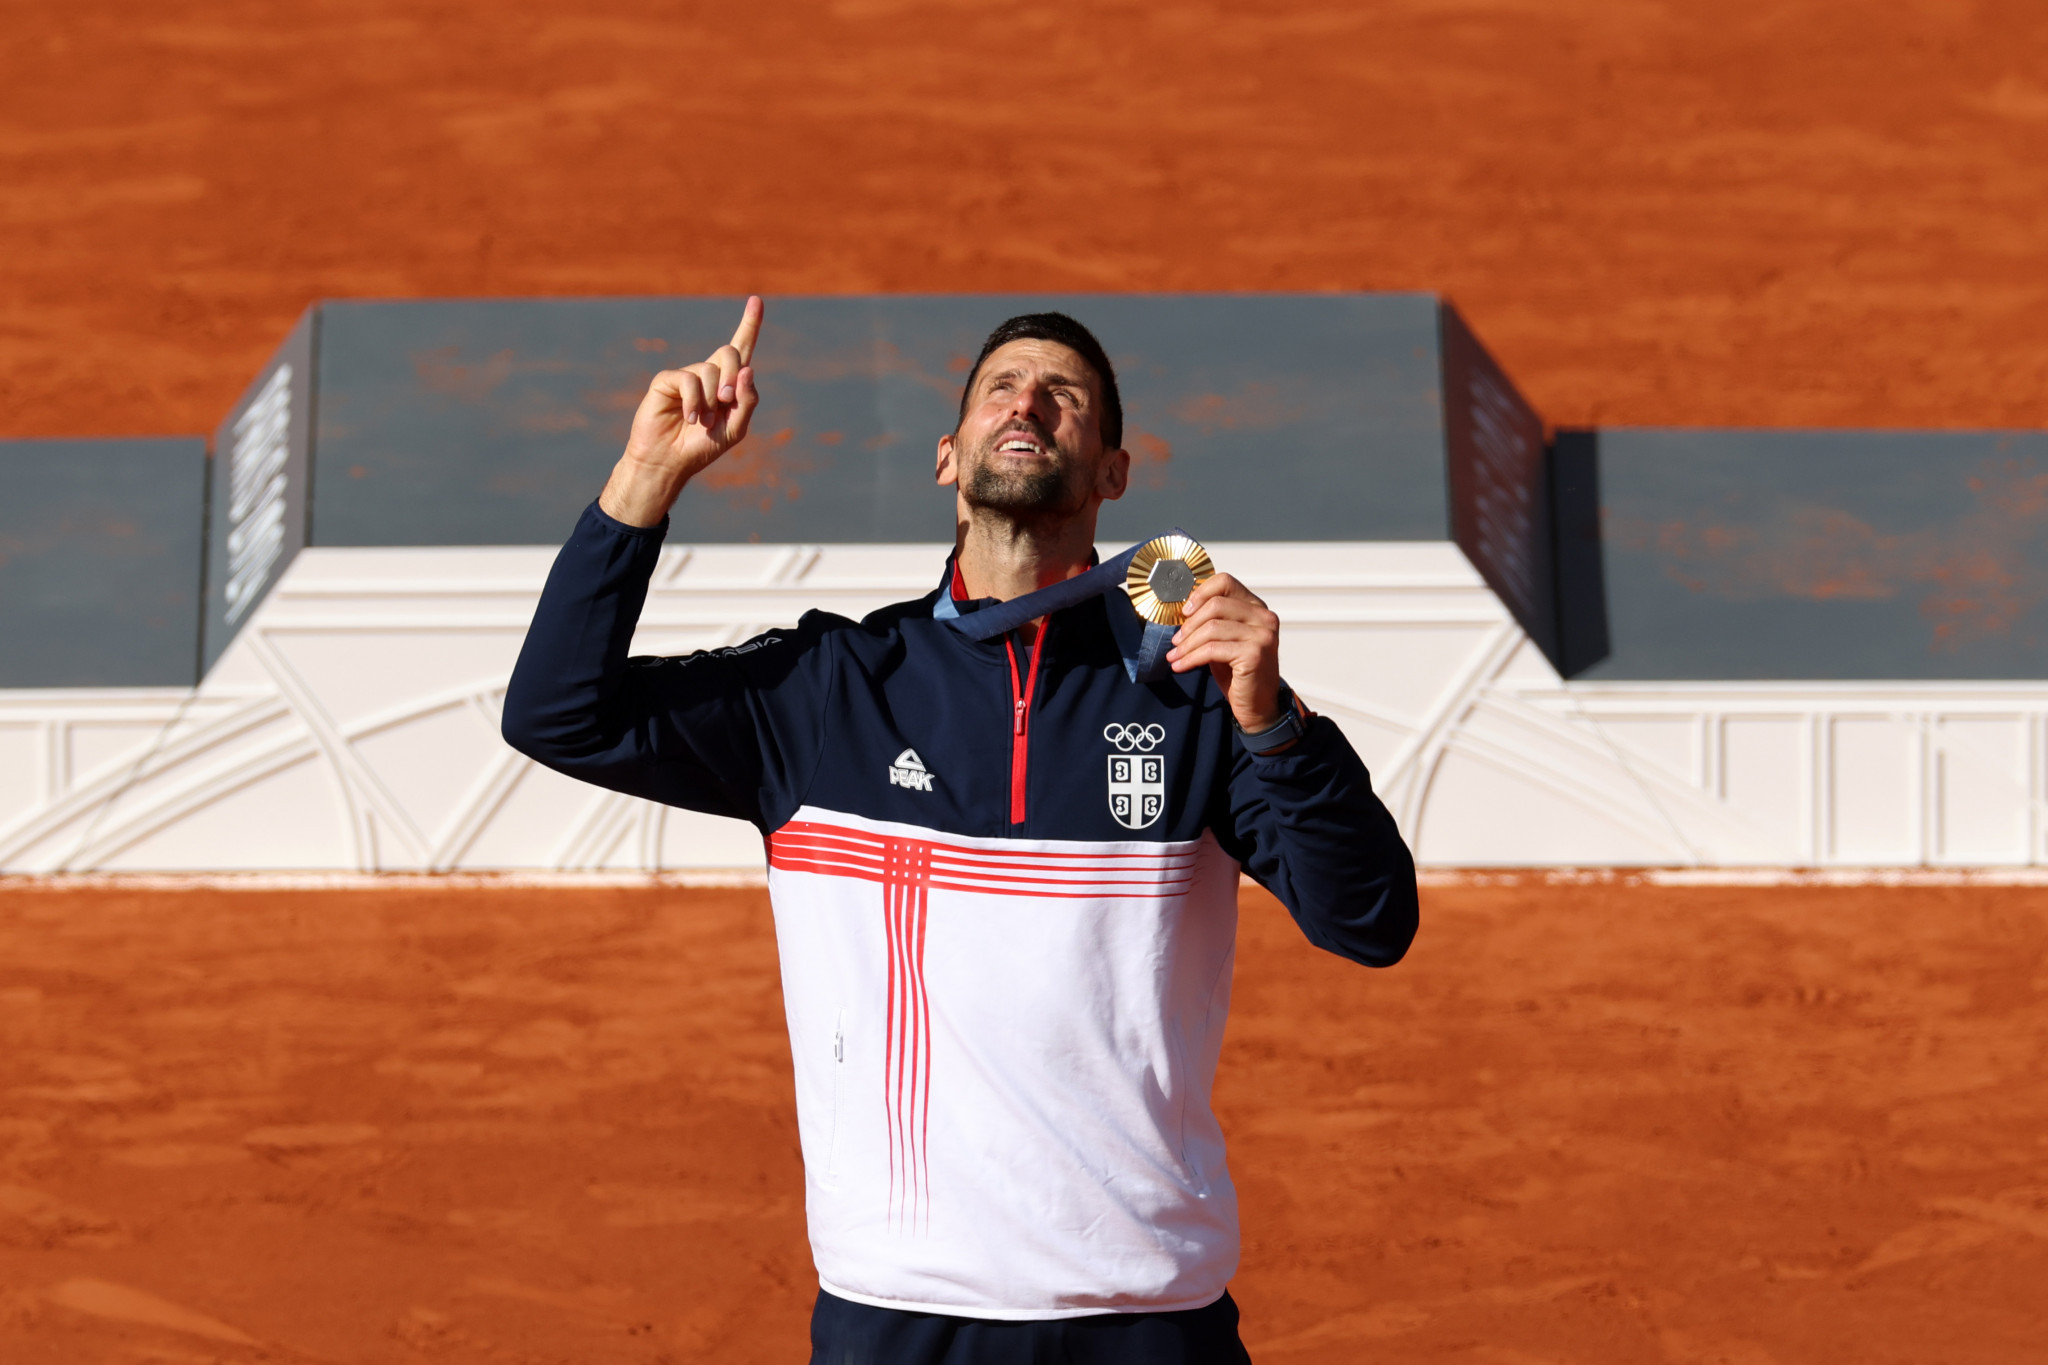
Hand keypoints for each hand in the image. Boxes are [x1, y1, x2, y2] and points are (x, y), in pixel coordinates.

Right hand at [599, 296, 763, 525]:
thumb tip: (748, 370)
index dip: (750, 325)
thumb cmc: (702, 446)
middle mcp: (709, 374)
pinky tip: (688, 418)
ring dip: (711, 400)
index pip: (742, 349)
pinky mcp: (667, 380)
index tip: (756, 301)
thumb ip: (747, 401)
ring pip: (710, 370)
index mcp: (729, 384)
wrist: (670, 461)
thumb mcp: (735, 429)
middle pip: (731, 353)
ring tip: (701, 421)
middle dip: (734, 377)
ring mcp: (687, 376)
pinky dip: (693, 401)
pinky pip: (688, 380)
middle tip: (726, 402)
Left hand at [1166, 573, 1284, 732]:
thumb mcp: (1225, 639)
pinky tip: (1181, 666)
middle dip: (1189, 625)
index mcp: (1257, 608)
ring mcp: (1262, 635)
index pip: (1225, 582)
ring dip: (1186, 644)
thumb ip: (1213, 620)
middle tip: (1175, 641)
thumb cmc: (1238, 672)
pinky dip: (1191, 658)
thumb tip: (1182, 609)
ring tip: (1174, 656)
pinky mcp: (1254, 654)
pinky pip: (1212, 649)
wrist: (1257, 705)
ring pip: (1211, 628)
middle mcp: (1264, 617)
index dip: (1200, 593)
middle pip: (1215, 605)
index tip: (1184, 612)